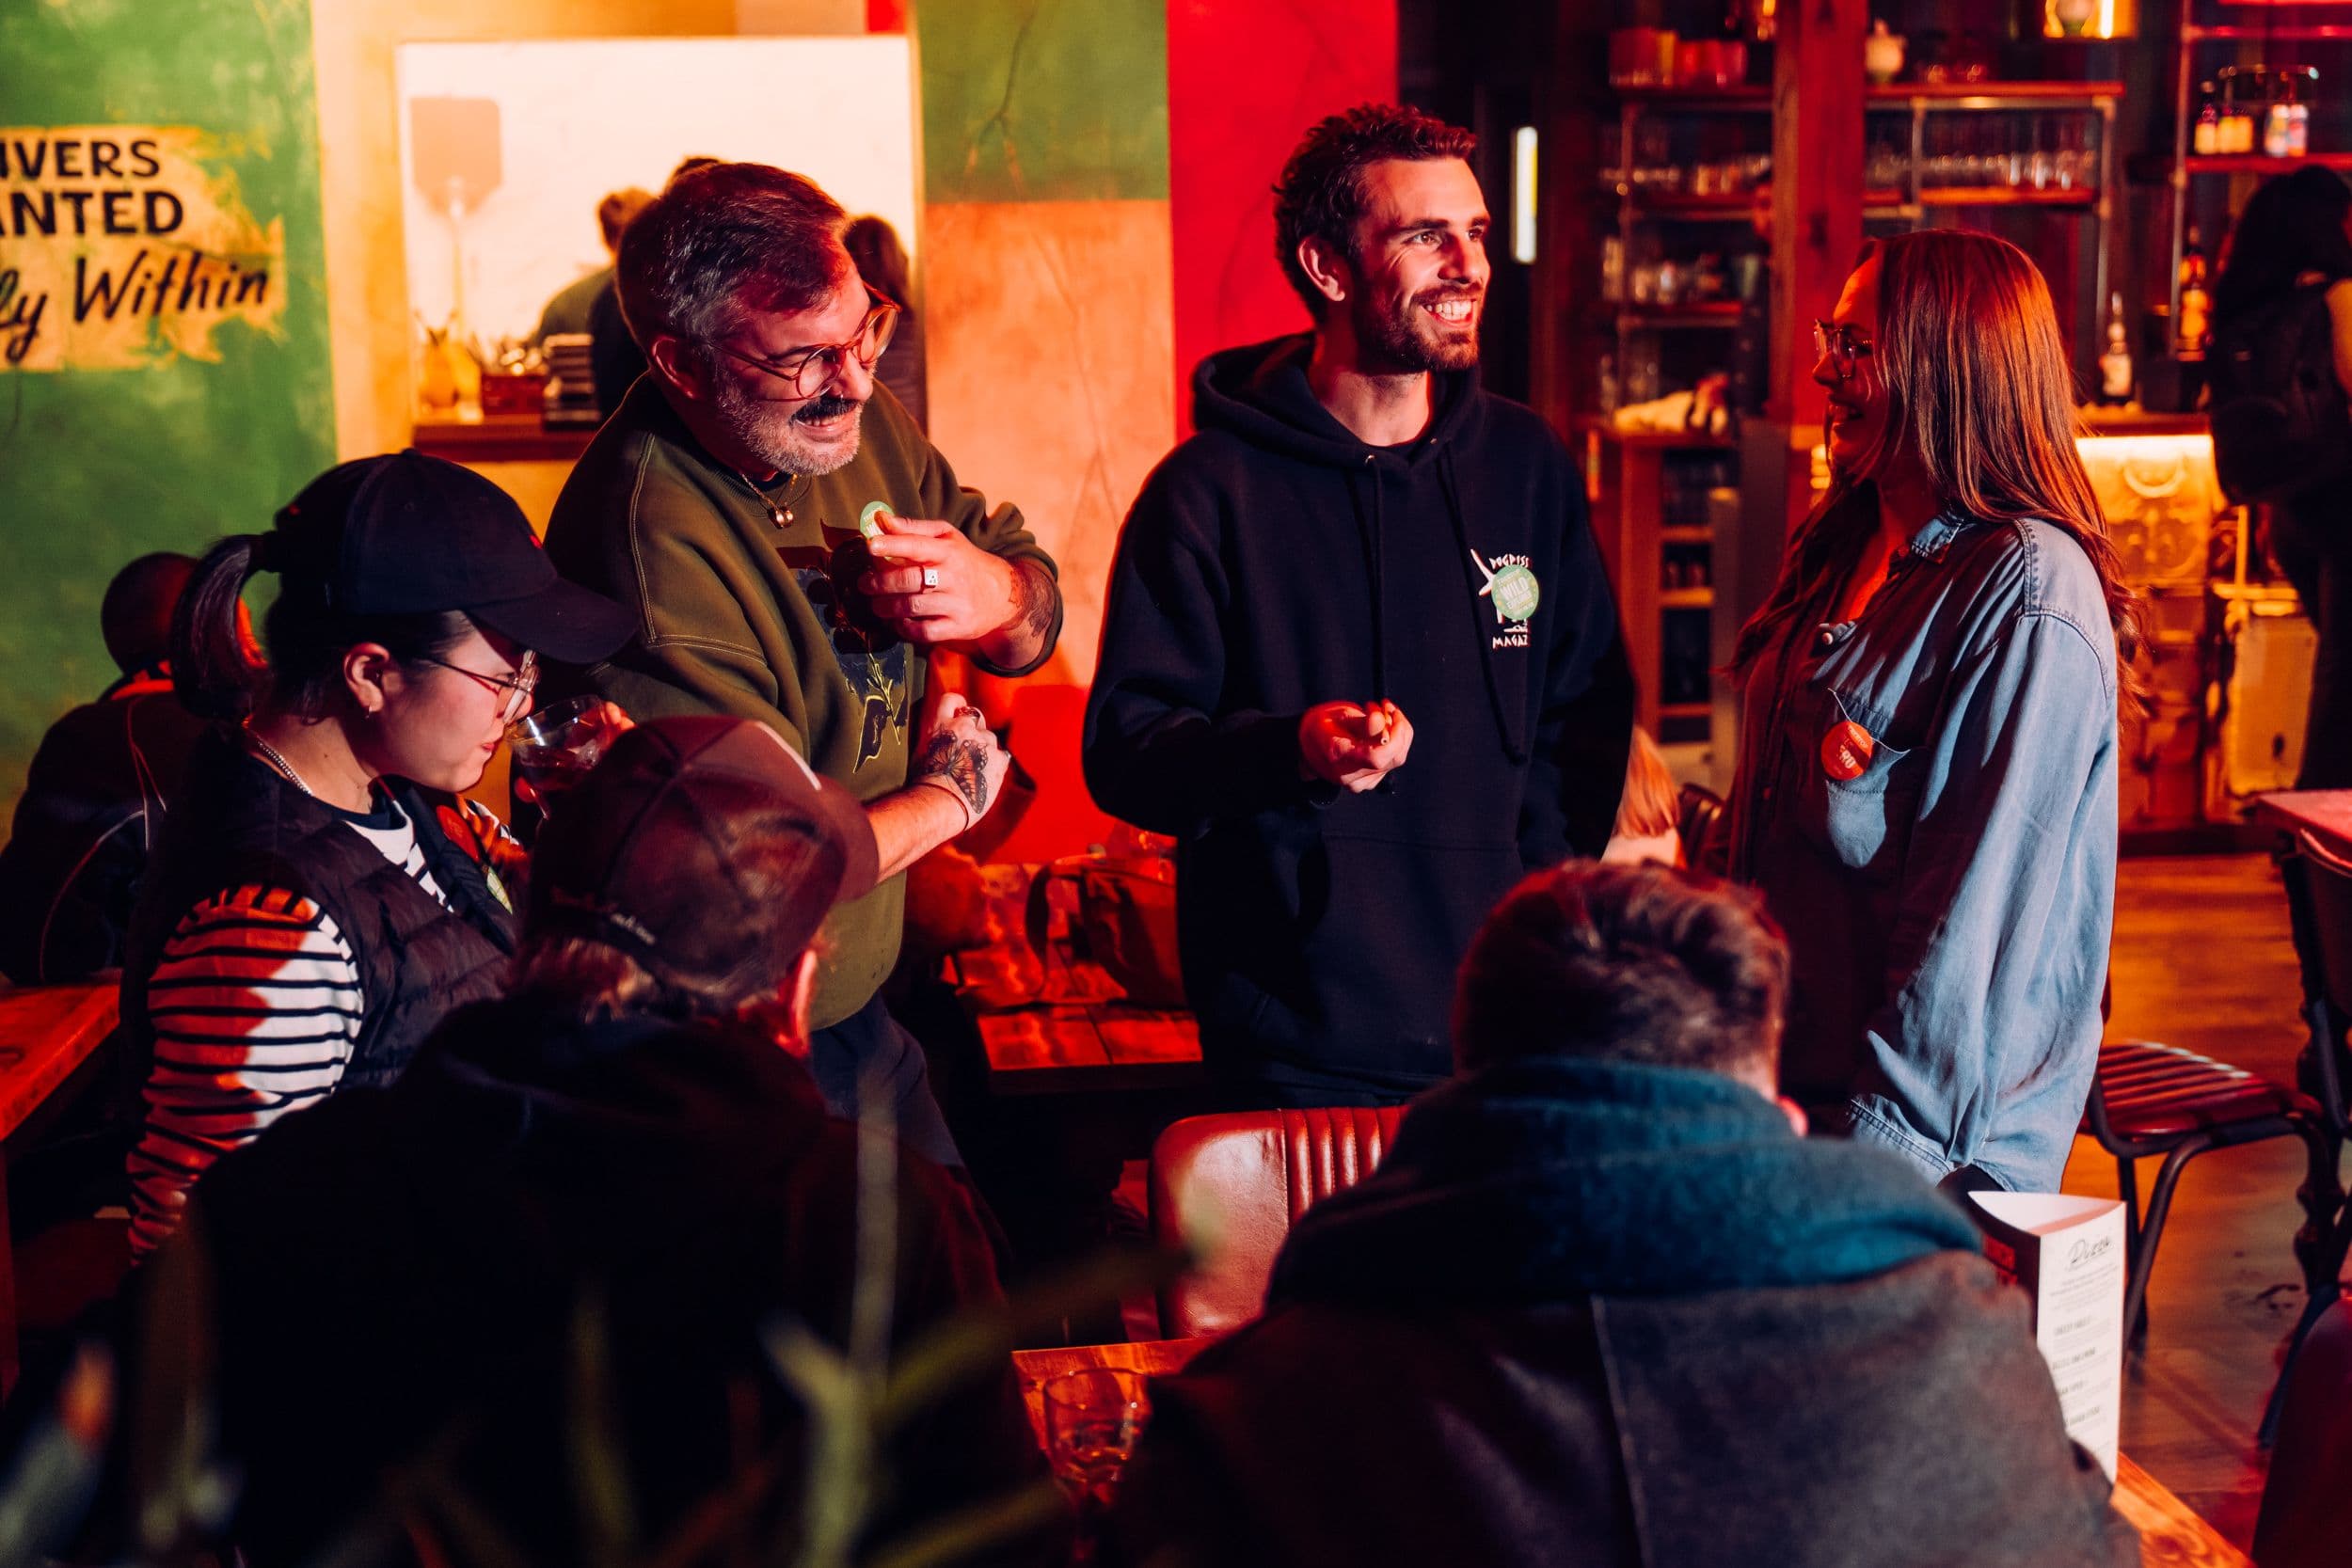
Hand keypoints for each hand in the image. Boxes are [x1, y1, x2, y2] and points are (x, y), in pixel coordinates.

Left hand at [858, 513, 1022, 646]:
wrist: (1003, 593)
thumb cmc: (965, 561)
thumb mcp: (947, 537)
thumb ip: (913, 528)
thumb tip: (880, 520)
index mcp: (949, 551)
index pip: (917, 545)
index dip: (892, 544)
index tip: (870, 546)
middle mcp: (954, 576)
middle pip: (910, 579)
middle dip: (880, 582)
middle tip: (864, 584)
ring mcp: (957, 604)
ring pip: (913, 606)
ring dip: (887, 607)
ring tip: (877, 605)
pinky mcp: (959, 627)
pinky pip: (925, 631)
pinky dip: (905, 628)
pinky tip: (897, 622)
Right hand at [909, 688, 1010, 828]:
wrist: (939, 803)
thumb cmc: (924, 786)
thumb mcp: (919, 754)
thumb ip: (934, 742)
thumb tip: (938, 746)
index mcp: (939, 725)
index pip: (951, 700)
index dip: (959, 705)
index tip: (960, 711)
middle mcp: (963, 728)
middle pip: (976, 716)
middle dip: (975, 728)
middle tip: (969, 747)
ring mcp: (983, 742)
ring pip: (990, 738)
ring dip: (985, 749)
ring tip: (974, 771)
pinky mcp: (998, 759)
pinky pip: (1002, 756)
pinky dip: (997, 764)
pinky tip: (986, 777)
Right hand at [1299, 699, 1412, 792]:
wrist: (1309, 747)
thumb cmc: (1322, 725)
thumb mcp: (1337, 714)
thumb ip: (1362, 719)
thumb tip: (1383, 720)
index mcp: (1337, 755)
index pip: (1376, 755)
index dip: (1394, 733)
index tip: (1389, 709)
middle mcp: (1348, 775)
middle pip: (1392, 757)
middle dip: (1399, 728)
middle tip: (1387, 706)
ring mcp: (1359, 783)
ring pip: (1397, 758)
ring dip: (1400, 733)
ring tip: (1385, 713)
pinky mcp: (1368, 783)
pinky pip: (1392, 762)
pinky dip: (1396, 743)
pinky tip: (1384, 730)